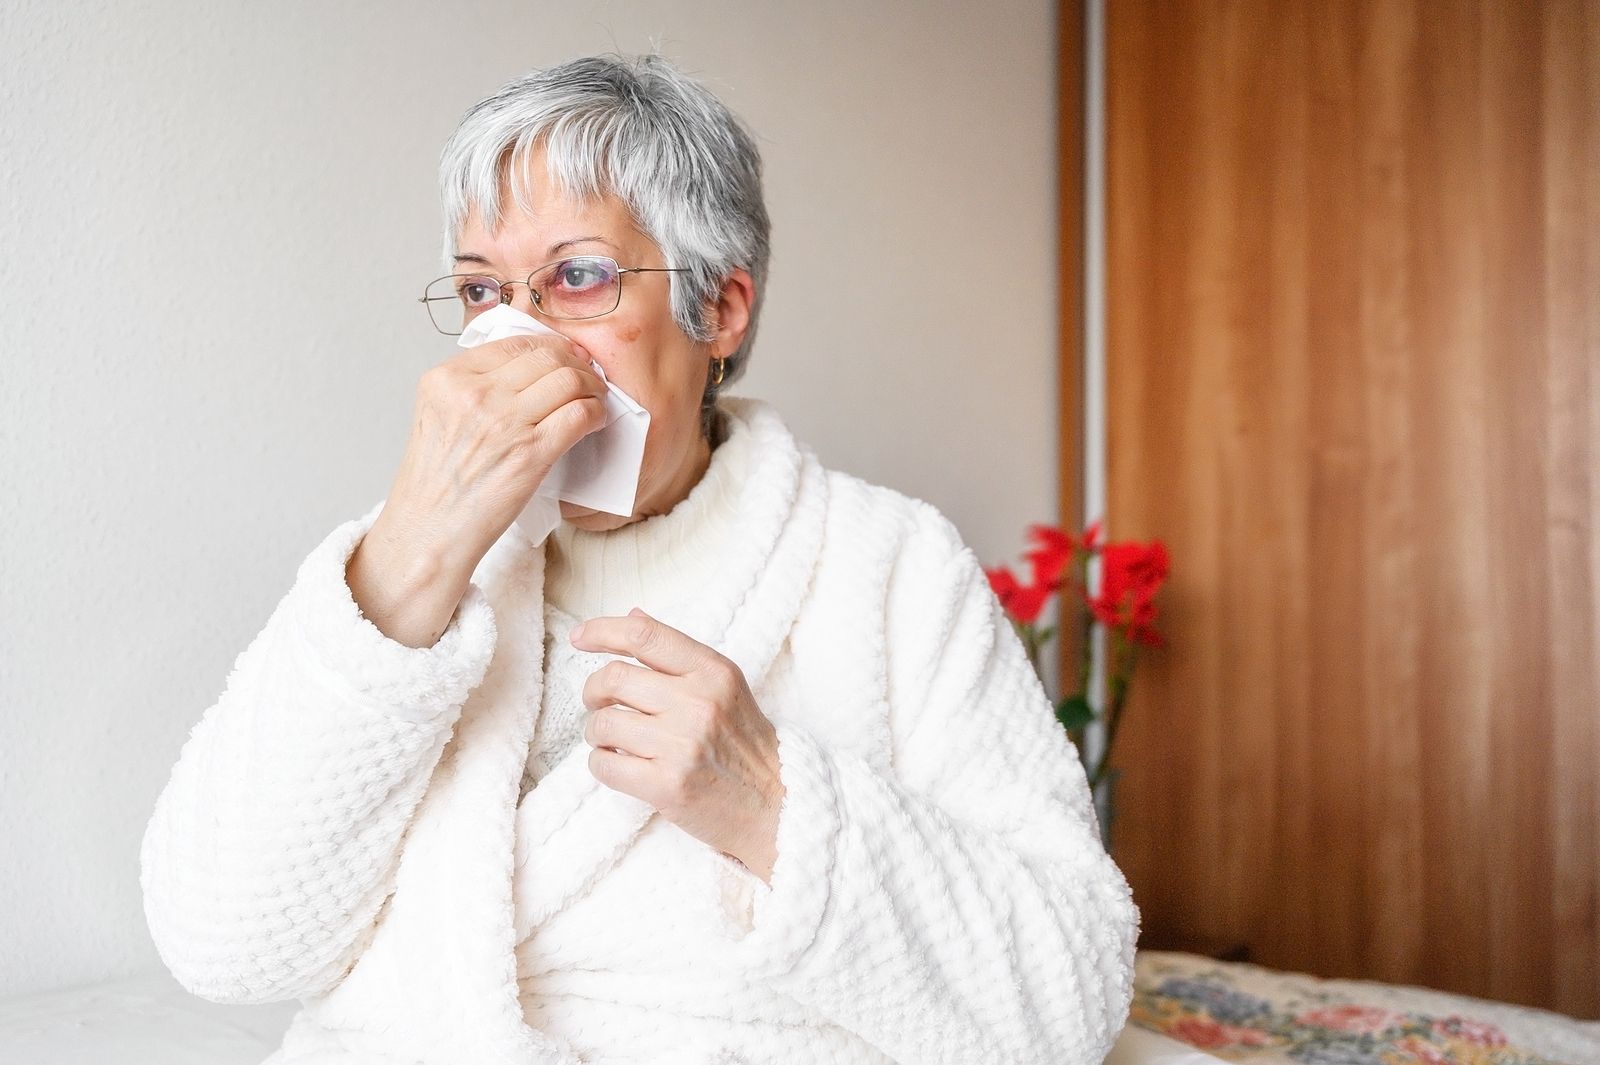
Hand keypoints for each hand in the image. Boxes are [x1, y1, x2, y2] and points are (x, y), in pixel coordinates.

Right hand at [375, 332, 609, 578]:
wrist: (429, 531)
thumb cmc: (436, 483)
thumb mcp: (438, 416)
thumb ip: (473, 387)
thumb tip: (527, 367)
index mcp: (447, 378)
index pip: (515, 342)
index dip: (550, 346)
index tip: (565, 357)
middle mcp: (474, 393)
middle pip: (547, 356)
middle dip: (576, 363)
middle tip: (587, 378)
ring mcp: (504, 421)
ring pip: (569, 379)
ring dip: (591, 387)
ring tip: (594, 400)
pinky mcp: (531, 452)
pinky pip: (580, 414)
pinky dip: (596, 413)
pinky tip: (594, 422)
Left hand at [572, 607, 783, 883]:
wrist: (776, 806)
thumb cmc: (746, 745)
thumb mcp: (725, 686)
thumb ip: (679, 653)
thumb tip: (633, 615)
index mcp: (713, 672)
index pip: (644, 636)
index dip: (602, 631)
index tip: (580, 638)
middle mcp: (698, 703)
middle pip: (613, 678)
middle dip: (594, 691)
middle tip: (601, 703)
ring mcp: (682, 745)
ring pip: (603, 722)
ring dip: (598, 732)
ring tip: (615, 739)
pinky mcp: (667, 785)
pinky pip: (604, 764)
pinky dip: (602, 763)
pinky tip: (619, 764)